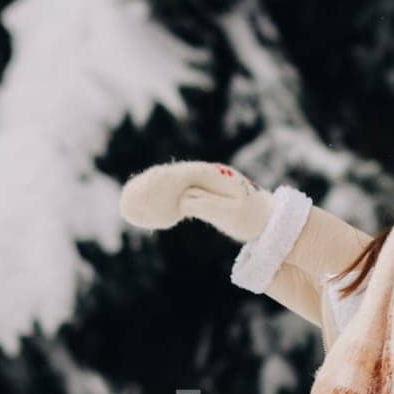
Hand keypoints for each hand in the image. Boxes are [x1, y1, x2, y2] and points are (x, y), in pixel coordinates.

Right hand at [117, 160, 273, 243]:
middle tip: (127, 199)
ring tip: (129, 205)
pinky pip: (174, 197)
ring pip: (169, 186)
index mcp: (212, 176)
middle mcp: (204, 176)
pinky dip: (159, 203)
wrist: (266, 219)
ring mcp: (200, 185)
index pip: (179, 174)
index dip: (158, 183)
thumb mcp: (232, 214)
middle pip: (170, 177)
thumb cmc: (251, 217)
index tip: (142, 192)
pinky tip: (146, 214)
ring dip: (150, 194)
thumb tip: (183, 200)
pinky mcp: (199, 195)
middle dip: (147, 187)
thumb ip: (208, 205)